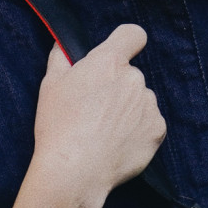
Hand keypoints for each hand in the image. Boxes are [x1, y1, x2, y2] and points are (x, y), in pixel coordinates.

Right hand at [31, 24, 165, 207]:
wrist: (74, 173)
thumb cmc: (59, 127)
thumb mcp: (50, 85)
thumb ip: (60, 57)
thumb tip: (62, 45)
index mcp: (109, 61)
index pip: (133, 35)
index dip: (126, 43)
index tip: (119, 56)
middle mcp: (134, 78)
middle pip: (131, 75)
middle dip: (118, 87)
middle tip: (96, 110)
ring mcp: (148, 104)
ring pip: (141, 100)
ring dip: (129, 110)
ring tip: (105, 133)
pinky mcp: (157, 130)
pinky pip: (150, 123)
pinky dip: (138, 132)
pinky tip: (118, 145)